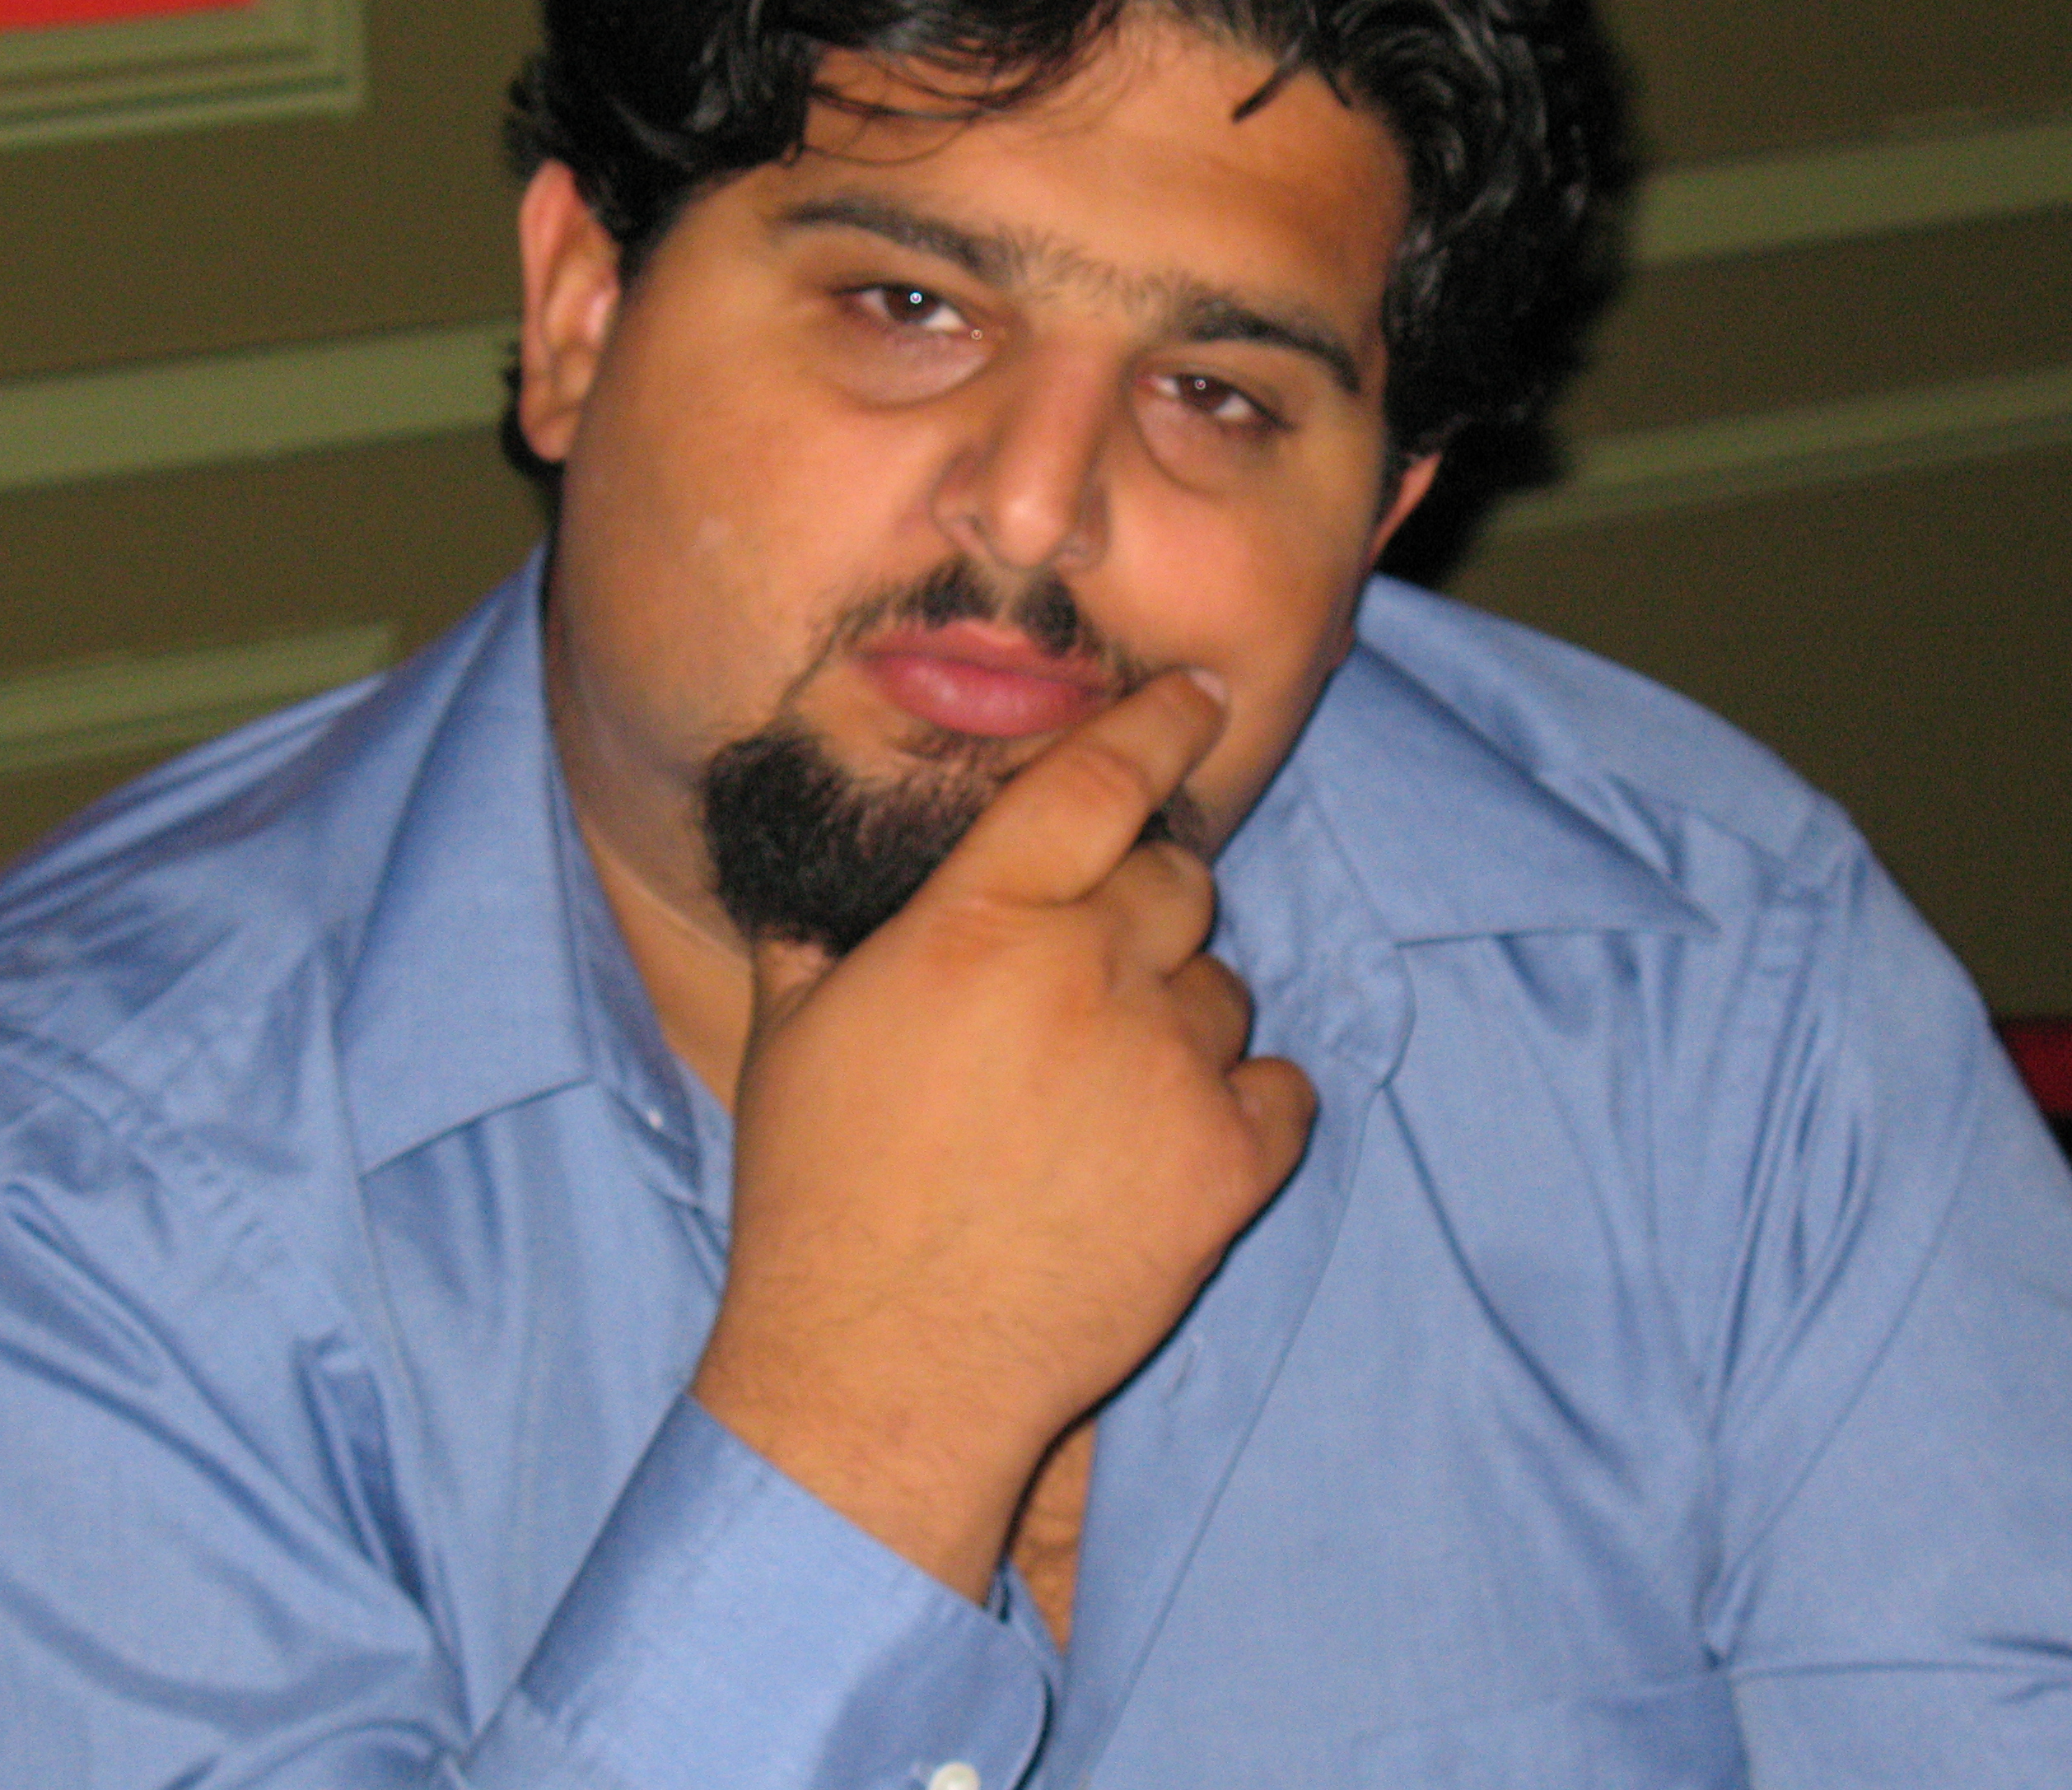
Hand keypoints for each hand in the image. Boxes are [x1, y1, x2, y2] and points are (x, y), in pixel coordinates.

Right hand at [688, 670, 1315, 1598]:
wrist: (883, 1373)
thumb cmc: (820, 1200)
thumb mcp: (789, 1036)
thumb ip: (817, 930)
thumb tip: (818, 870)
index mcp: (975, 922)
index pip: (1098, 779)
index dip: (1159, 724)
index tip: (1197, 696)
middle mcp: (1082, 974)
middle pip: (1177, 879)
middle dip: (1145, 909)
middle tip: (1089, 982)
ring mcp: (1165, 1071)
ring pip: (1225, 988)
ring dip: (1180, 1020)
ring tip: (1101, 1095)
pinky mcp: (1225, 1168)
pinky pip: (1281, 1088)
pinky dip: (1242, 1105)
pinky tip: (1168, 1140)